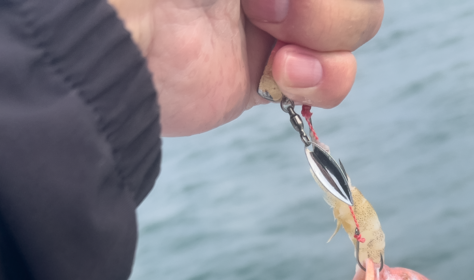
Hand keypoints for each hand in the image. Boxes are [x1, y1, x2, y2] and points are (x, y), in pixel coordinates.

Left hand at [108, 0, 383, 136]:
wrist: (118, 32)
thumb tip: (289, 2)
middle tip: (264, 1)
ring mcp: (278, 19)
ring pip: (356, 19)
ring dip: (329, 28)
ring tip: (274, 34)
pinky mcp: (271, 74)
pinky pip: (334, 76)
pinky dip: (324, 77)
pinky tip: (284, 71)